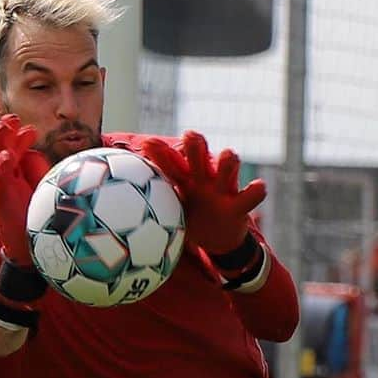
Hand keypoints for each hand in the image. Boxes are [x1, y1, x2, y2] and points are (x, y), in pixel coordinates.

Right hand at [0, 114, 49, 265]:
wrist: (31, 251)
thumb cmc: (39, 221)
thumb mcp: (45, 192)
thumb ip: (42, 175)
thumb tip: (45, 156)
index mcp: (17, 175)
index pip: (15, 150)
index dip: (19, 137)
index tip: (30, 128)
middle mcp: (7, 179)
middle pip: (1, 149)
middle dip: (5, 131)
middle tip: (14, 117)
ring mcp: (1, 189)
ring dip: (0, 140)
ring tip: (7, 125)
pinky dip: (1, 166)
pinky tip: (7, 157)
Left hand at [139, 131, 265, 254]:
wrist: (219, 241)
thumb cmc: (193, 222)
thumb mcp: (173, 214)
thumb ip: (155, 208)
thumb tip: (118, 217)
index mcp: (185, 180)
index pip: (171, 162)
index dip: (161, 152)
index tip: (149, 144)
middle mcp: (204, 179)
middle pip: (199, 153)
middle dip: (195, 143)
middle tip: (191, 137)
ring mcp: (223, 191)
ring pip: (228, 166)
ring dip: (228, 160)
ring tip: (229, 157)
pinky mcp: (239, 207)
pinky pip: (251, 196)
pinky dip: (256, 191)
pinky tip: (259, 186)